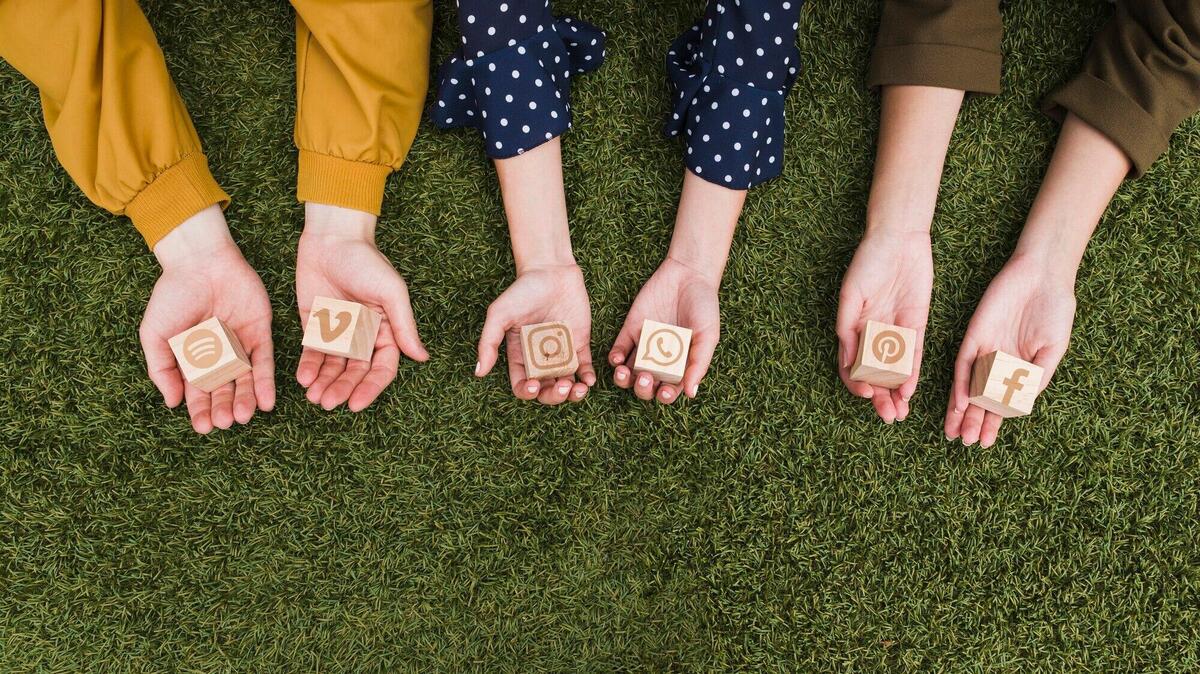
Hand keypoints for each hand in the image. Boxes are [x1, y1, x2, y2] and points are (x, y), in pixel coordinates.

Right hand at [141, 205, 274, 433]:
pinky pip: (265, 361)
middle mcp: (219, 355)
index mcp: (193, 358)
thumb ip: (162, 368)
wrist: (199, 260)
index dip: (200, 410)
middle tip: (225, 423)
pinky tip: (266, 401)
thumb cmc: (172, 294)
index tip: (203, 427)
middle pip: (224, 388)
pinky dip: (266, 381)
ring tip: (243, 417)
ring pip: (245, 379)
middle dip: (224, 407)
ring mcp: (240, 344)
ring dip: (245, 399)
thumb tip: (171, 403)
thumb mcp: (155, 333)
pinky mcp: (261, 332)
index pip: (198, 391)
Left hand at [295, 203, 427, 410]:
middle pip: (354, 372)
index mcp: (385, 330)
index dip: (370, 388)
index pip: (381, 368)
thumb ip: (404, 326)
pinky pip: (311, 352)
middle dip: (342, 389)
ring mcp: (337, 332)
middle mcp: (362, 335)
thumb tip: (422, 357)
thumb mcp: (392, 293)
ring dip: (324, 384)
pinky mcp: (314, 325)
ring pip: (332, 367)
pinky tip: (302, 378)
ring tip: (313, 397)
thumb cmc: (367, 261)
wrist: (332, 237)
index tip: (356, 404)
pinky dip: (307, 367)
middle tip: (328, 404)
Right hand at [475, 263, 594, 404]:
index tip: (535, 385)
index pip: (522, 386)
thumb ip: (488, 342)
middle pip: (546, 390)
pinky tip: (588, 380)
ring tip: (578, 389)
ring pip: (566, 383)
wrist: (551, 270)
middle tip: (563, 387)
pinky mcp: (579, 343)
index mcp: (519, 356)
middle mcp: (540, 359)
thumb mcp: (499, 314)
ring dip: (573, 393)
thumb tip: (478, 372)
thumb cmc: (522, 291)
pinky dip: (588, 378)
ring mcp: (561, 353)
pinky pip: (584, 367)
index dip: (528, 392)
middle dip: (554, 396)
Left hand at [609, 258, 719, 403]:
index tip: (663, 392)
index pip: (669, 389)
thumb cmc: (704, 306)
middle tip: (644, 380)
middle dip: (642, 389)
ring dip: (623, 379)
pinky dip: (615, 357)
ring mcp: (644, 345)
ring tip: (624, 374)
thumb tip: (690, 393)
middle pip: (646, 385)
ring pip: (629, 371)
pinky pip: (619, 349)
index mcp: (680, 364)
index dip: (664, 396)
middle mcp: (660, 359)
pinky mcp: (631, 329)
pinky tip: (617, 359)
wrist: (688, 274)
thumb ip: (699, 363)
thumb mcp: (708, 335)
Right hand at [836, 228, 932, 422]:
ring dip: (896, 393)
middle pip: (875, 374)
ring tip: (901, 411)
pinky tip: (911, 388)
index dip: (857, 382)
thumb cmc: (867, 262)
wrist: (898, 238)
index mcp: (853, 328)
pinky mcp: (916, 324)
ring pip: (895, 370)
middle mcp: (873, 334)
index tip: (866, 394)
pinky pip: (914, 354)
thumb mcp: (851, 294)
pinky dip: (912, 373)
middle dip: (881, 397)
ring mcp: (895, 331)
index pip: (852, 366)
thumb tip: (848, 359)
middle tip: (888, 416)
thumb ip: (848, 327)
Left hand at [945, 255, 1074, 446]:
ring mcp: (984, 350)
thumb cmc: (1055, 310)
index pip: (999, 403)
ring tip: (955, 431)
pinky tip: (960, 401)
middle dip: (972, 421)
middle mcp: (997, 363)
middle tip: (964, 443)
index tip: (986, 444)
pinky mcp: (975, 335)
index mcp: (1017, 369)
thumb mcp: (1052, 350)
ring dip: (962, 409)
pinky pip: (965, 363)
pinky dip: (962, 383)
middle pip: (980, 398)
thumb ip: (1037, 377)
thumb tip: (1022, 407)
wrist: (1044, 276)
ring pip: (968, 385)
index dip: (992, 423)